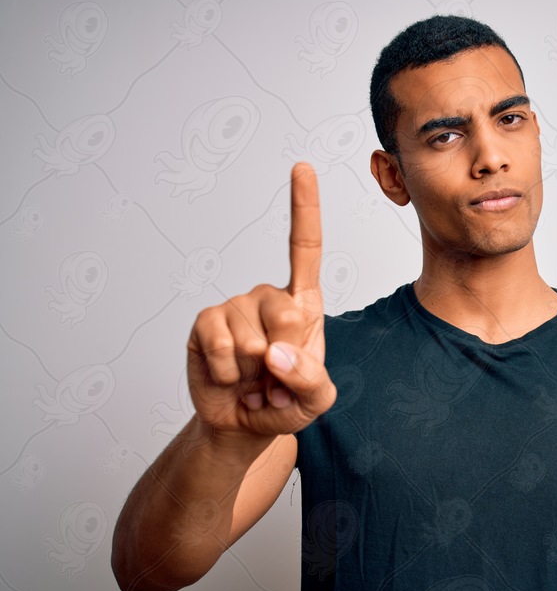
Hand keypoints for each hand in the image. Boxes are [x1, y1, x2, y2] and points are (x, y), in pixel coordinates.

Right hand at [186, 162, 335, 435]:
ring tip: (252, 378)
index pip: (305, 247)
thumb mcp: (317, 399)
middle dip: (284, 356)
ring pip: (251, 337)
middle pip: (286, 311)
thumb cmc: (285, 401)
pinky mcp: (205, 323)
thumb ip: (312, 380)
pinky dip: (227, 371)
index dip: (304, 207)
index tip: (302, 167)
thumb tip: (274, 351)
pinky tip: (229, 376)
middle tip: (275, 375)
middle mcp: (267, 296)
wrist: (242, 424)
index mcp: (302, 303)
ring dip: (253, 370)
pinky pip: (220, 343)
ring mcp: (234, 307)